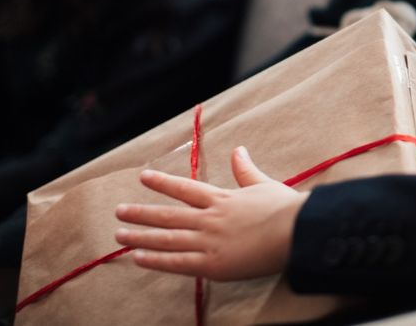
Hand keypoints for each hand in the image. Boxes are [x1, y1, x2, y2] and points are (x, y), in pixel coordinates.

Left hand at [115, 146, 307, 280]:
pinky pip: (178, 263)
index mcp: (222, 199)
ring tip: (120, 235)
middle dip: (141, 213)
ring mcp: (209, 242)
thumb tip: (238, 150)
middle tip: (119, 212)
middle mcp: (209, 218)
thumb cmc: (285, 209)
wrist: (296, 232)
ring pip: (167, 238)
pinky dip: (157, 260)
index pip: (185, 188)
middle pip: (168, 215)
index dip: (163, 183)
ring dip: (141, 236)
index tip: (142, 177)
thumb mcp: (264, 184)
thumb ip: (246, 170)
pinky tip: (139, 258)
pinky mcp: (213, 264)